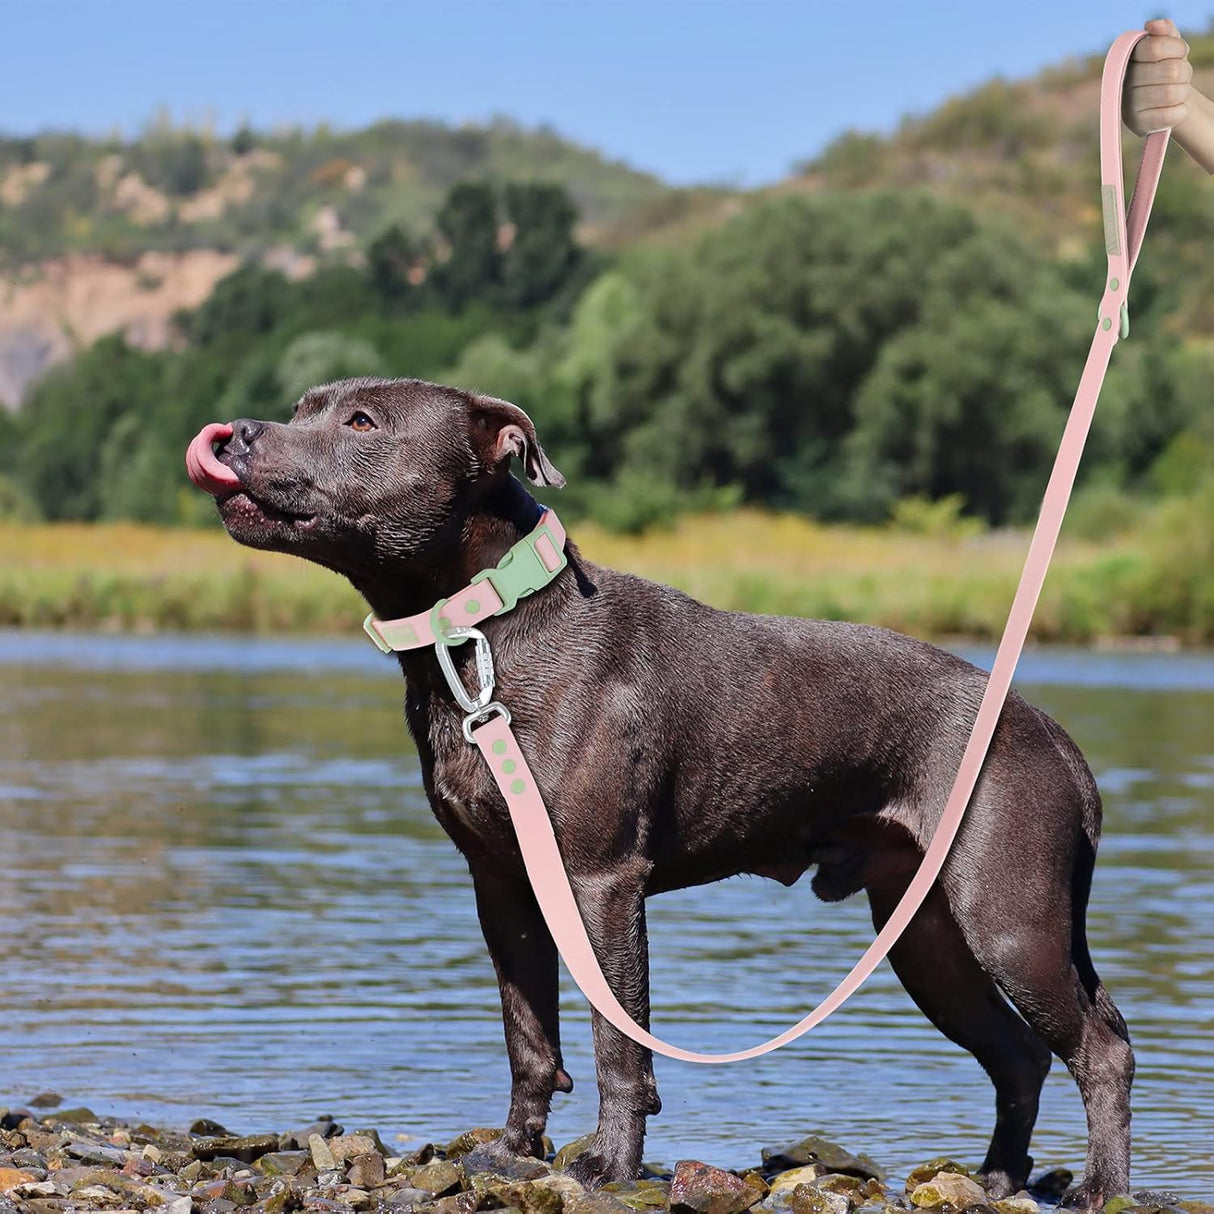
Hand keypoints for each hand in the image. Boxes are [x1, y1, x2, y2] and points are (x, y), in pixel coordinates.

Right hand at [1123, 18, 1192, 135]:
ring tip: (1177, 92)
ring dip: (1183, 92)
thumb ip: (1163, 31)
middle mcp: (1124, 82)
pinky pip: (1170, 116)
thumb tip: (1152, 25)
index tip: (1179, 54)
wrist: (1167, 101)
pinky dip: (1180, 111)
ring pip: (1172, 94)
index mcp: (1129, 59)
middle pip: (1171, 71)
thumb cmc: (1167, 68)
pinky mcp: (1137, 126)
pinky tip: (1174, 109)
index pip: (1156, 47)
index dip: (1176, 49)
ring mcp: (1128, 106)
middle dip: (1184, 72)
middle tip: (1181, 76)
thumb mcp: (1169, 46)